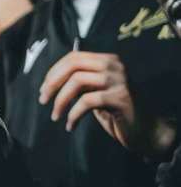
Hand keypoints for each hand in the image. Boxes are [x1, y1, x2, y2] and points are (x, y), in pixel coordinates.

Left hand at [39, 51, 174, 153]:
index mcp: (107, 60)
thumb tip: (49, 79)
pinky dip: (73, 114)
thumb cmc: (115, 110)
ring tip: (56, 116)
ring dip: (60, 101)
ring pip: (77, 81)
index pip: (73, 57)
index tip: (43, 89)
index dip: (54, 72)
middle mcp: (114, 65)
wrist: (144, 129)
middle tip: (43, 100)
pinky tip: (70, 125)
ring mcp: (119, 80)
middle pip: (73, 65)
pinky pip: (87, 101)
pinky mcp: (120, 98)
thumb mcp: (96, 91)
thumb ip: (80, 80)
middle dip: (52, 83)